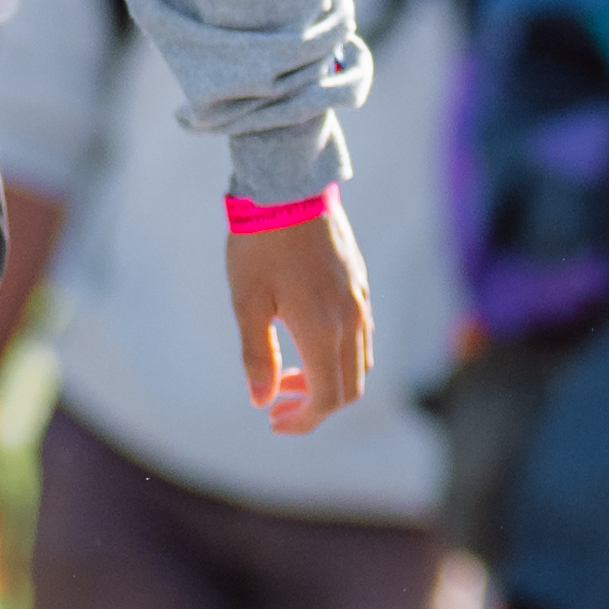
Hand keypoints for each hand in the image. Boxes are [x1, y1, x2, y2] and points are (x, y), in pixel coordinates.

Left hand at [232, 203, 376, 432]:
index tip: (273, 421)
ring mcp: (360, 300)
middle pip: (350, 388)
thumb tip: (261, 401)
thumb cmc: (260, 245)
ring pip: (358, 362)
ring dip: (328, 380)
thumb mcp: (247, 304)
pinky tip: (306, 341)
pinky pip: (361, 335)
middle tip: (278, 405)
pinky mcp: (359, 283)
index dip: (303, 419)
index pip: (327, 398)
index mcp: (324, 331)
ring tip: (288, 375)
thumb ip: (258, 357)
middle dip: (316, 406)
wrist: (289, 187)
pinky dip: (338, 354)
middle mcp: (352, 320)